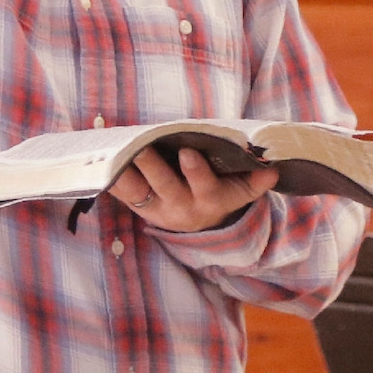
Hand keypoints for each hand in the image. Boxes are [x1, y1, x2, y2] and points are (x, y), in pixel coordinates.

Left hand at [107, 146, 278, 232]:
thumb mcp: (240, 191)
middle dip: (154, 168)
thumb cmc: (221, 193)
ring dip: (125, 175)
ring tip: (114, 155)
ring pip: (138, 193)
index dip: (196, 171)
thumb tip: (273, 171)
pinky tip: (100, 161)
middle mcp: (182, 206)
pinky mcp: (138, 206)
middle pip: (166, 187)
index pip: (204, 186)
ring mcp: (157, 208)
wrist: (200, 225)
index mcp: (210, 200)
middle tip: (142, 147)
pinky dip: (109, 179)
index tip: (188, 152)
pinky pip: (121, 194)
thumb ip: (254, 181)